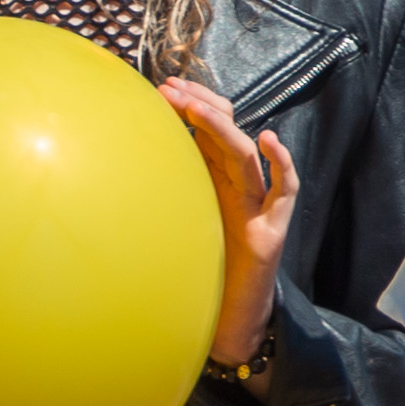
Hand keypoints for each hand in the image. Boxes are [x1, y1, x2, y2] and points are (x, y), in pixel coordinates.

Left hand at [154, 78, 296, 365]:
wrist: (223, 319)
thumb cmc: (197, 270)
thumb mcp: (174, 222)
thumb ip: (159, 192)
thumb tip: (118, 164)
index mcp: (216, 180)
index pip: (208, 127)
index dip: (190, 103)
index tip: (161, 86)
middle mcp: (239, 187)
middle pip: (228, 131)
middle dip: (201, 104)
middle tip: (171, 88)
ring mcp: (259, 206)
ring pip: (248, 154)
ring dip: (222, 126)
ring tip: (195, 106)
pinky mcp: (271, 231)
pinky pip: (285, 191)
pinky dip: (282, 164)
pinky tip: (268, 140)